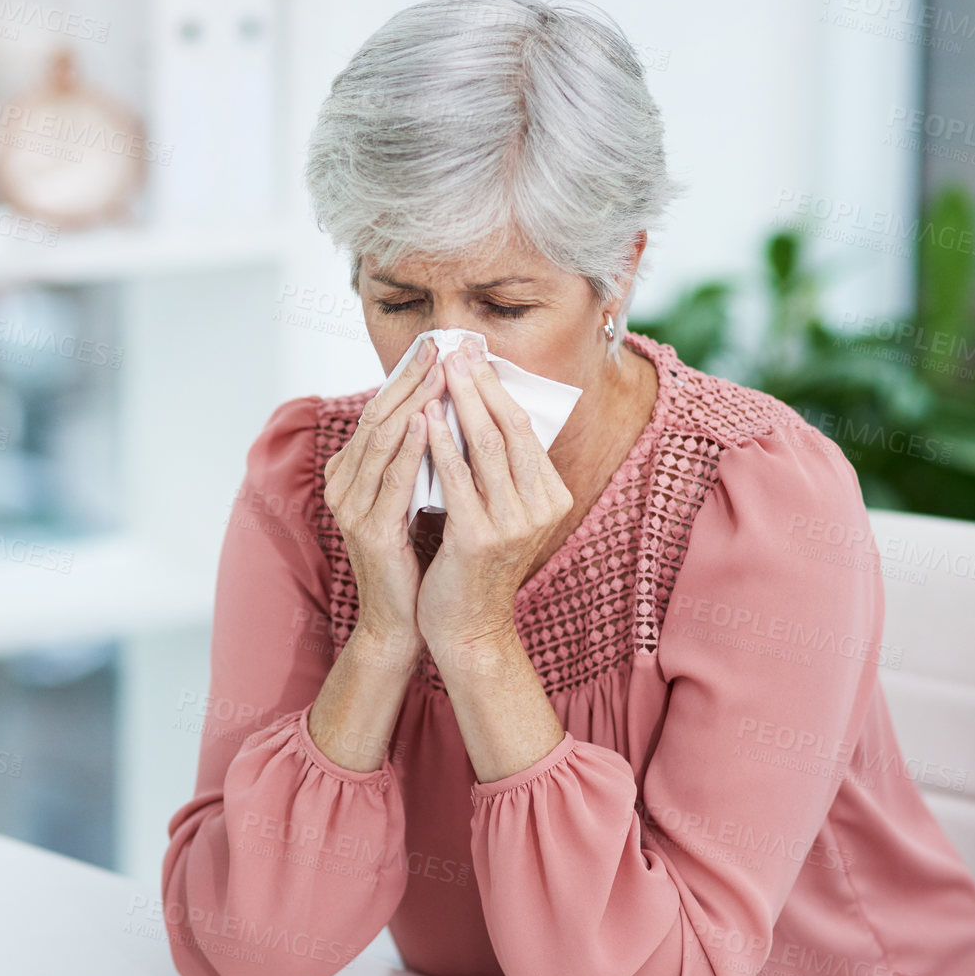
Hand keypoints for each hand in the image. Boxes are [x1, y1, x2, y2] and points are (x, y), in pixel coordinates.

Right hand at [322, 339, 444, 664]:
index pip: (378, 412)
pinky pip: (390, 480)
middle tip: (440, 347)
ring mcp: (351, 507)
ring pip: (381, 441)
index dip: (405, 378)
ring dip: (412, 403)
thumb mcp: (410, 496)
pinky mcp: (369, 530)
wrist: (399, 619)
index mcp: (349, 473)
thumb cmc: (412, 557)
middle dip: (410, 380)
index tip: (436, 348)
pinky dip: (408, 449)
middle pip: (376, 418)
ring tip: (438, 372)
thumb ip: (415, 458)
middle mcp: (342, 484)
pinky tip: (425, 423)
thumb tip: (443, 408)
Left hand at [415, 345, 574, 654]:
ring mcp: (514, 524)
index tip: (474, 354)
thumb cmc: (474, 565)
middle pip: (509, 429)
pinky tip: (424, 419)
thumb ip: (498, 468)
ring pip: (486, 448)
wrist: (467, 627)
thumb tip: (479, 407)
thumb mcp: (498, 510)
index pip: (524, 428)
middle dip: (480, 384)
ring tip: (440, 370)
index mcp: (551, 496)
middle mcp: (541, 508)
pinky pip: (458, 480)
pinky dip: (440, 445)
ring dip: (460, 403)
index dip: (497, 388)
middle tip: (456, 348)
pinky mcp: (480, 539)